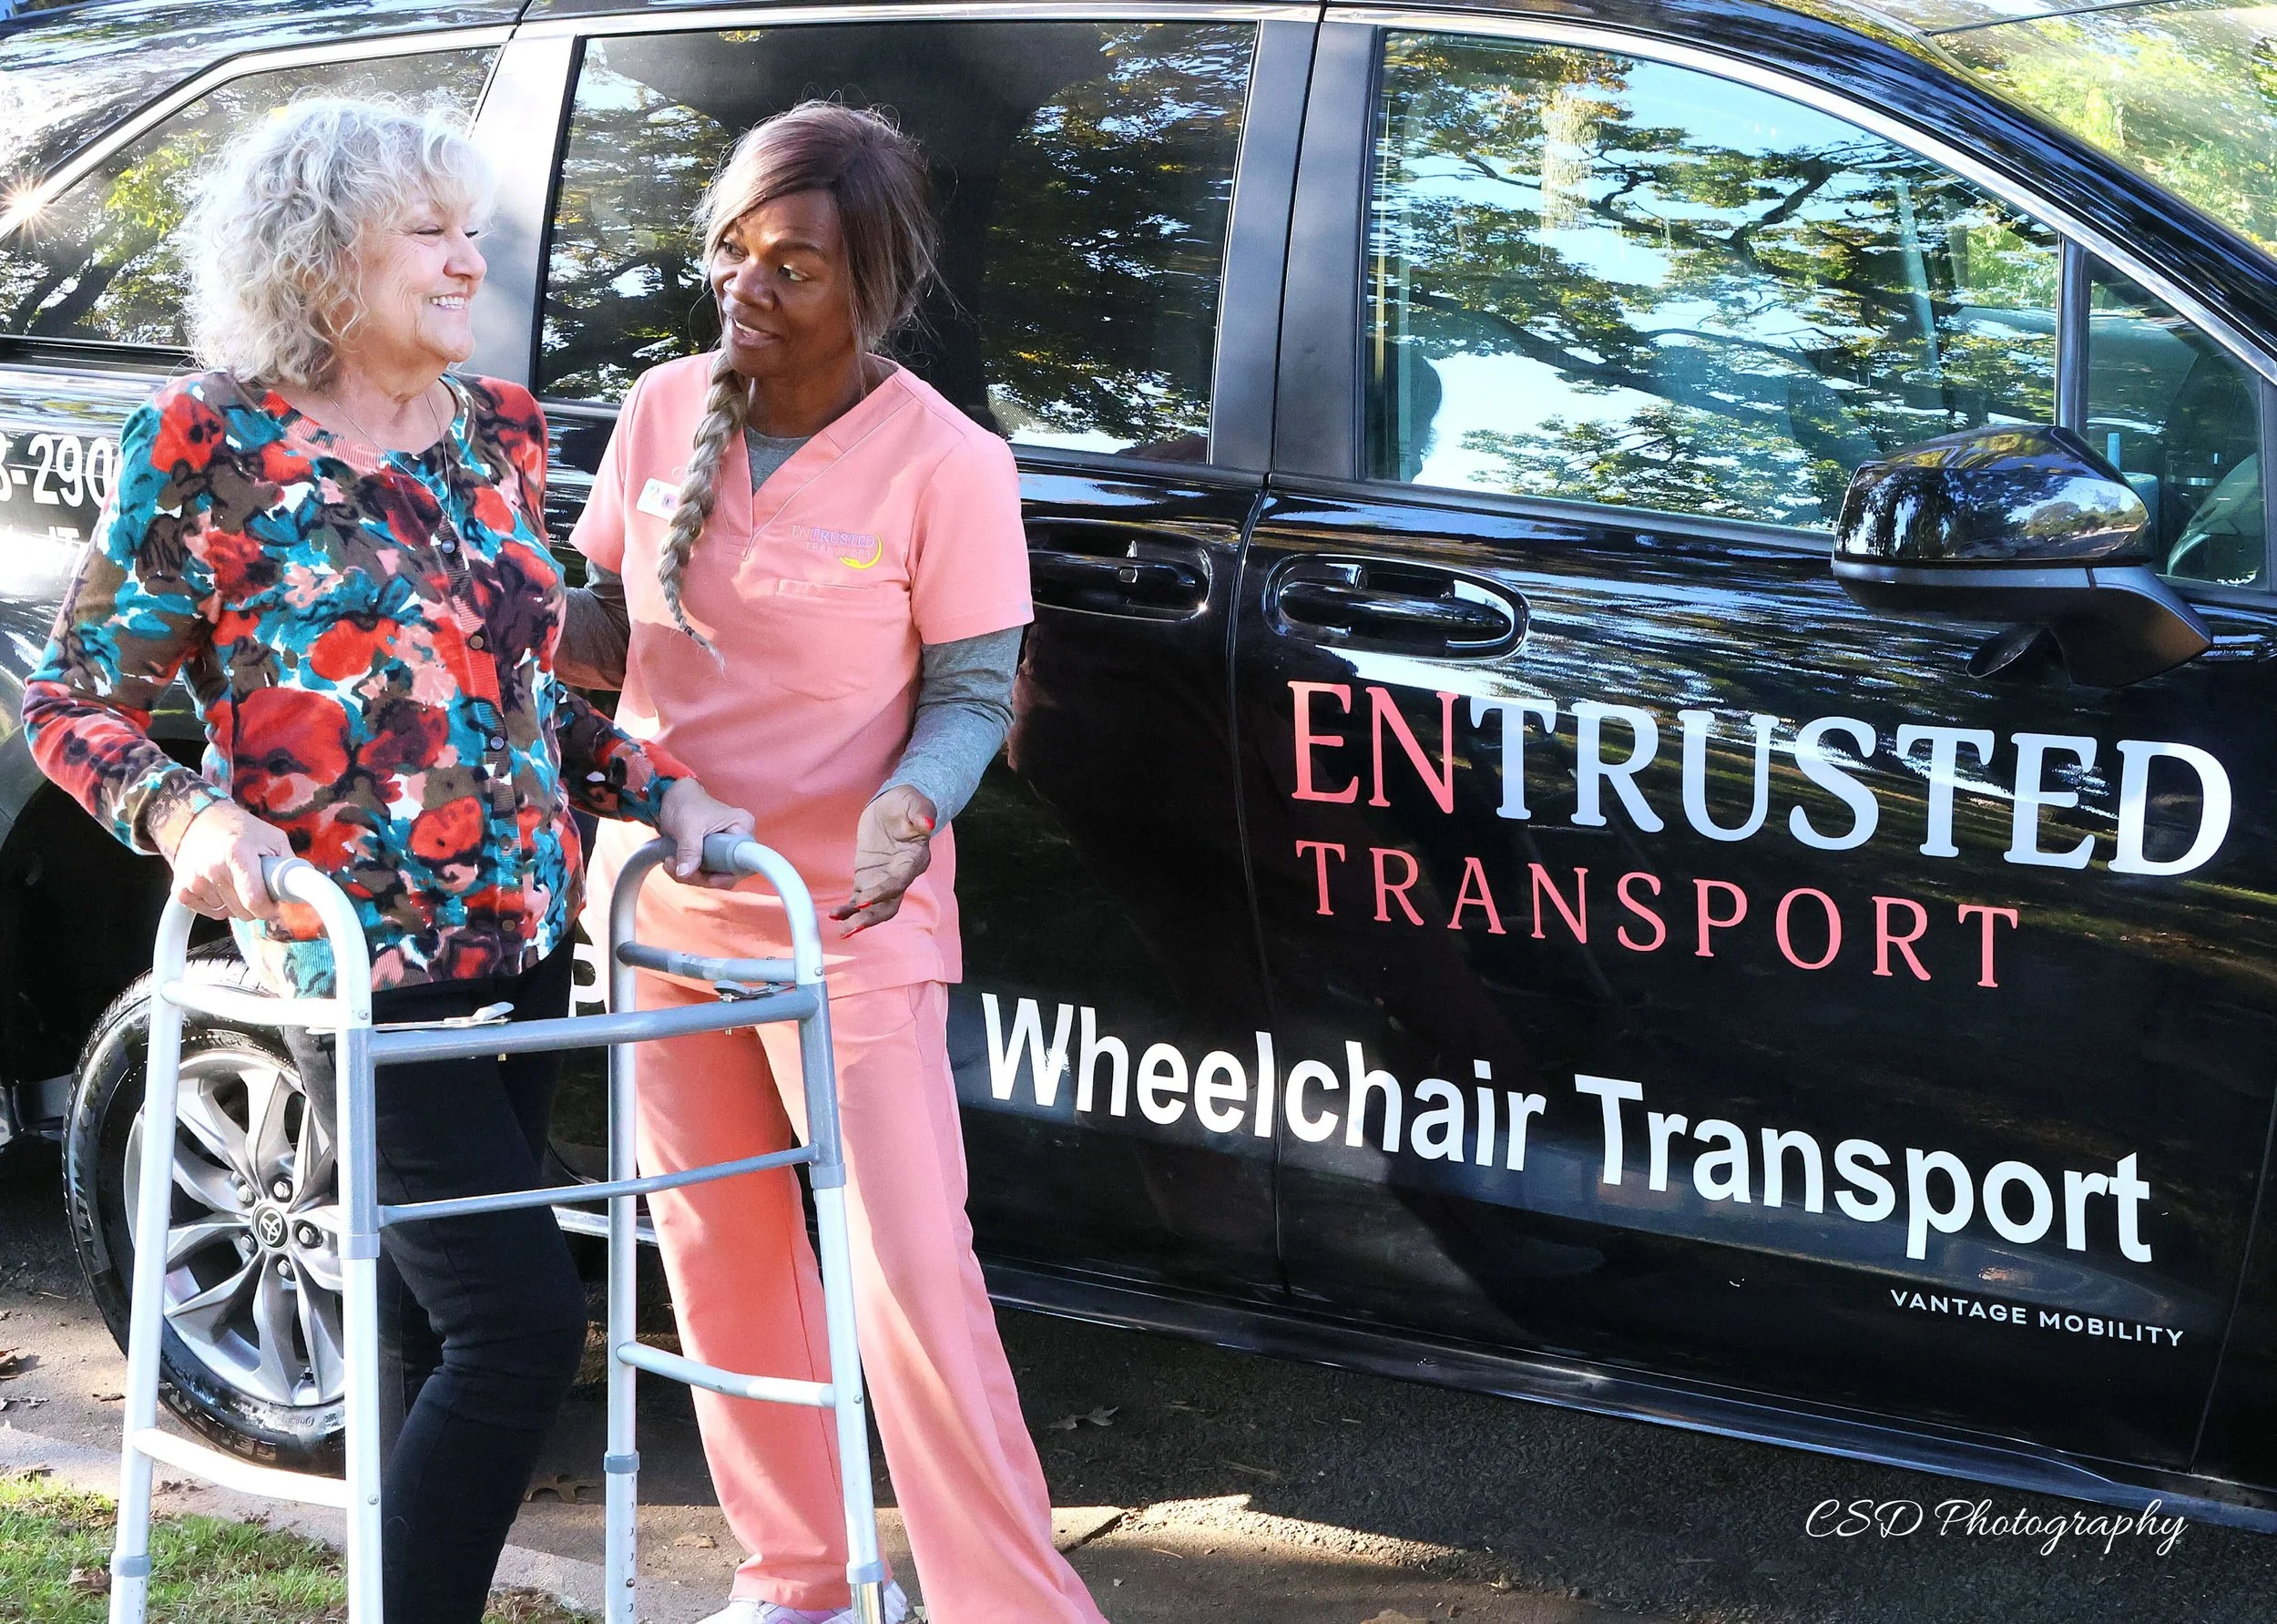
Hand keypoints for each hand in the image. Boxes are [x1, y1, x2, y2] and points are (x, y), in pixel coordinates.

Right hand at [169, 802, 292, 921]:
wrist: (200, 819)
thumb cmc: (242, 830)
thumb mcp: (274, 839)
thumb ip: (289, 866)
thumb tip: (304, 890)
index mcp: (238, 854)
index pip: (254, 901)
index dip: (268, 908)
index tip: (271, 903)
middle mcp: (212, 868)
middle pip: (242, 912)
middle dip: (254, 905)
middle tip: (254, 885)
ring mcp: (194, 880)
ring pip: (226, 913)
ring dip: (234, 903)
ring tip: (234, 878)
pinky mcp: (180, 889)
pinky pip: (207, 912)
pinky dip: (216, 905)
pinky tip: (218, 885)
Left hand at [657, 778, 756, 888]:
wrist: (671, 798)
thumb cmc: (685, 803)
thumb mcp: (687, 826)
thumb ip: (689, 850)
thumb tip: (685, 873)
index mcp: (742, 827)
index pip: (746, 862)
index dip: (729, 875)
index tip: (709, 878)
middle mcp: (738, 840)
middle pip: (728, 873)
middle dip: (701, 876)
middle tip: (678, 867)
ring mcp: (726, 849)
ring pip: (714, 876)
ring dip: (689, 875)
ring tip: (670, 861)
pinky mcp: (713, 855)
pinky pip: (705, 873)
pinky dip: (687, 872)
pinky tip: (671, 861)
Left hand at [832, 785, 936, 935]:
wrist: (895, 806)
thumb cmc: (906, 803)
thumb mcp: (914, 802)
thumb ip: (921, 813)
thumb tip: (928, 823)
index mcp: (914, 861)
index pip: (898, 883)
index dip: (881, 894)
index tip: (861, 901)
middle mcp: (901, 876)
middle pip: (889, 905)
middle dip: (871, 918)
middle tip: (851, 927)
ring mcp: (884, 881)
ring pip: (875, 908)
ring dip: (860, 920)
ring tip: (842, 930)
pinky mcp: (868, 879)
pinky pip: (859, 899)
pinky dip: (849, 910)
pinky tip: (835, 916)